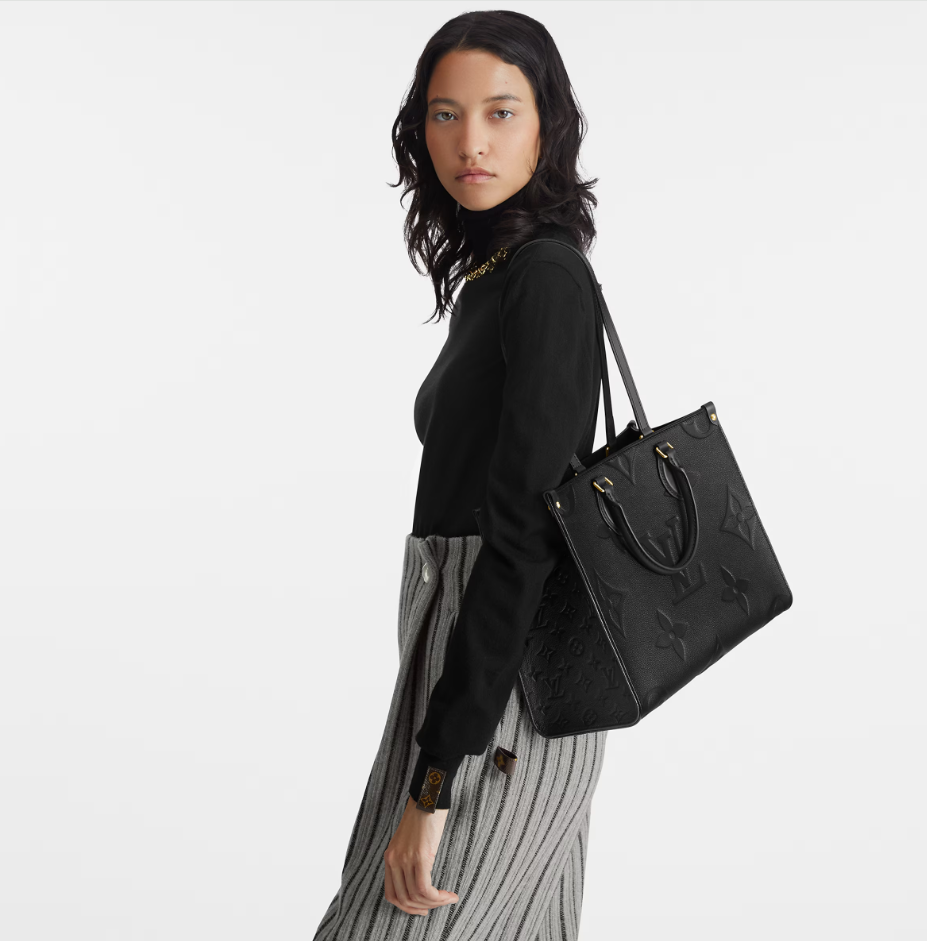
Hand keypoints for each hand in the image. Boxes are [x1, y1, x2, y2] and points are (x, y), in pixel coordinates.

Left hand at [383, 796, 459, 915]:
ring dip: (434, 903)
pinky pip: (425, 888)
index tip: (422, 909)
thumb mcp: (409, 841)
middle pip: (404, 899)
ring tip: (448, 899)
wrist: (428, 796)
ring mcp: (406, 859)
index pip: (392, 894)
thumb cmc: (423, 816)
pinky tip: (449, 895)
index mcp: (390, 857)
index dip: (407, 907)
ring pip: (416, 896)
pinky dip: (438, 897)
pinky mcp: (420, 856)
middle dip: (422, 908)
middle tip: (438, 905)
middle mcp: (394, 860)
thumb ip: (408, 859)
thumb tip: (419, 881)